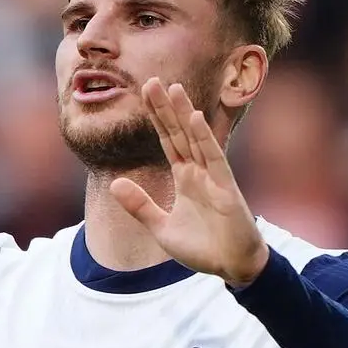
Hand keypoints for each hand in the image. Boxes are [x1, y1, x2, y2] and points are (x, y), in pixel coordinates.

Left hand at [109, 78, 268, 287]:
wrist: (233, 267)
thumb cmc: (203, 248)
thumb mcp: (162, 228)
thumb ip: (140, 206)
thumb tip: (115, 183)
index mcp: (185, 178)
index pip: (167, 142)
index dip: (156, 120)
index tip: (144, 96)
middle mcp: (199, 172)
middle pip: (178, 134)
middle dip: (165, 108)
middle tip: (151, 81)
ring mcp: (214, 177)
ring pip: (195, 139)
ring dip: (184, 114)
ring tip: (173, 88)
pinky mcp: (226, 188)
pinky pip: (214, 158)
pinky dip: (205, 138)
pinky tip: (195, 118)